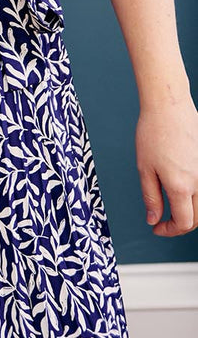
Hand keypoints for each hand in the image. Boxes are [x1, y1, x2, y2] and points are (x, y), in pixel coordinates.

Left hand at [136, 95, 197, 235]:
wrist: (168, 106)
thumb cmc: (154, 131)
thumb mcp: (145, 168)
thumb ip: (151, 197)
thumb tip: (154, 219)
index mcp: (181, 185)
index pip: (183, 222)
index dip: (169, 230)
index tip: (158, 227)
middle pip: (197, 218)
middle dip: (180, 224)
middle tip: (164, 221)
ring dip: (191, 212)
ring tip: (174, 206)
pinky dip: (197, 196)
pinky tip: (184, 190)